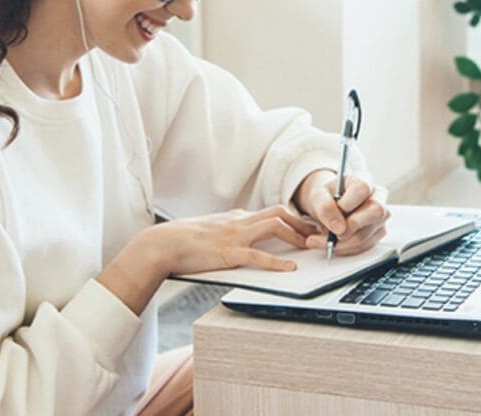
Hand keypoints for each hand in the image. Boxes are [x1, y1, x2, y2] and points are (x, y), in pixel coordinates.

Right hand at [151, 205, 312, 275]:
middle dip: (302, 222)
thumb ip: (229, 231)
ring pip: (274, 225)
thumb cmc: (183, 240)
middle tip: (318, 234)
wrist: (163, 244)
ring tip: (310, 246)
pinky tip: (290, 269)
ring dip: (296, 235)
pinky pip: (258, 256)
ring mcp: (234, 235)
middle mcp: (239, 221)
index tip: (307, 227)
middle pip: (279, 212)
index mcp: (236, 217)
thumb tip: (243, 235)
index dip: (293, 218)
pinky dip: (277, 262)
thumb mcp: (212, 230)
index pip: (271, 211)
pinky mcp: (228, 253)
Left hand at [293, 169, 390, 256]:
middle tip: (333, 232)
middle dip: (352, 226)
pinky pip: (365, 245)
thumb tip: (338, 228)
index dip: (350, 202)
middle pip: (376, 211)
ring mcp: (380, 216)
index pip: (363, 188)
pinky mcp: (378, 232)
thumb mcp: (318, 197)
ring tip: (323, 240)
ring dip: (343, 242)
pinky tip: (333, 244)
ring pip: (369, 232)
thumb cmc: (326, 197)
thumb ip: (325, 207)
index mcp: (362, 179)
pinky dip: (346, 249)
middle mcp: (377, 196)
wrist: (328, 207)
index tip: (338, 209)